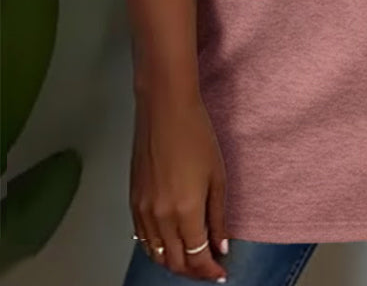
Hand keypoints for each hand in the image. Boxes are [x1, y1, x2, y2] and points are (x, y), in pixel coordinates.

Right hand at [130, 91, 228, 281]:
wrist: (165, 110)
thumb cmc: (197, 136)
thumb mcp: (217, 176)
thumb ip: (218, 216)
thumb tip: (220, 246)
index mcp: (184, 212)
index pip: (196, 257)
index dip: (209, 271)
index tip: (220, 274)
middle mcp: (159, 217)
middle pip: (174, 261)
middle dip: (192, 271)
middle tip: (208, 269)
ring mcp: (141, 210)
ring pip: (155, 253)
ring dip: (173, 262)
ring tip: (191, 259)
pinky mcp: (132, 200)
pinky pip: (142, 237)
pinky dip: (156, 248)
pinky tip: (169, 243)